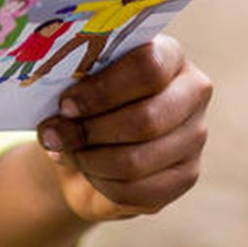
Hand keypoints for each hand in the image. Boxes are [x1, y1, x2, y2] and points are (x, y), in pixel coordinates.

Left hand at [35, 36, 211, 223]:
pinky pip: (138, 191)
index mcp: (169, 55)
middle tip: (53, 134)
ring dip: (90, 161)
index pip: (148, 67)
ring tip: (66, 152)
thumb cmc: (86, 101)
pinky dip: (102, 184)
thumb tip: (62, 110)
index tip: (65, 104)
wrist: (95, 142)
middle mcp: (192, 93)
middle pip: (145, 119)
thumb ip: (75, 84)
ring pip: (137, 161)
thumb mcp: (79, 83)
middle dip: (90, 132)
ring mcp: (194, 136)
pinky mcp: (185, 175)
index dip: (103, 90)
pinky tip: (87, 172)